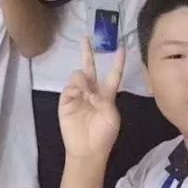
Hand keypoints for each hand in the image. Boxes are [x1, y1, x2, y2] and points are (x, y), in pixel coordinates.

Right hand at [58, 38, 124, 160]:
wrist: (87, 151)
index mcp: (107, 94)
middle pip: (90, 67)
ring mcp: (78, 94)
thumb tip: (89, 91)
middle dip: (87, 52)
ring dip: (84, 80)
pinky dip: (75, 89)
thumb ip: (104, 100)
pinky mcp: (66, 100)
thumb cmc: (104, 135)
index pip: (113, 74)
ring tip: (87, 95)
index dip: (118, 62)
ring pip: (79, 74)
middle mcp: (92, 90)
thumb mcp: (111, 116)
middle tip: (86, 37)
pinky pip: (69, 86)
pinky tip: (79, 97)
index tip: (122, 47)